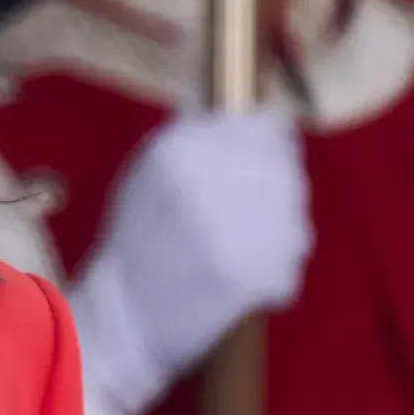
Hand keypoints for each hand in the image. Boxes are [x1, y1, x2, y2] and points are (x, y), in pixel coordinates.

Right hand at [69, 108, 312, 414]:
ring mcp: (228, 229)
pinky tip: (247, 283)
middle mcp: (206, 181)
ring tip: (249, 252)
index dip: (271, 145)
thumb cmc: (132, 244)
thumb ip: (187, 133)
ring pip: (295, 220)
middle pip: (286, 173)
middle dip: (279, 195)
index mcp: (179, 149)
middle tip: (256, 219)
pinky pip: (289, 267)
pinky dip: (276, 279)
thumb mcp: (146, 173)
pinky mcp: (244, 277)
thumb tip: (218, 96)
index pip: (264, 127)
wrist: (117, 318)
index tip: (266, 163)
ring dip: (282, 237)